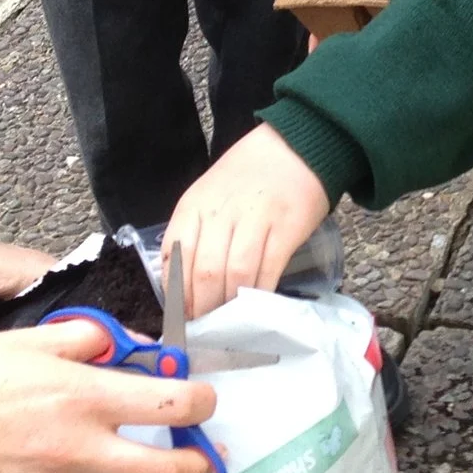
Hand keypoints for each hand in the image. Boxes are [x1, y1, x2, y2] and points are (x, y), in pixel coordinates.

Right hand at [0, 316, 224, 472]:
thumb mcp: (33, 339)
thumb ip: (87, 338)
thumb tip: (129, 343)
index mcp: (83, 394)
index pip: (167, 402)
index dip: (200, 401)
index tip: (206, 401)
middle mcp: (79, 448)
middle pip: (161, 471)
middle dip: (198, 471)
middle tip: (210, 467)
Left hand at [164, 123, 331, 317]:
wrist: (297, 143)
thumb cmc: (248, 174)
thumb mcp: (208, 194)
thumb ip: (194, 231)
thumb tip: (182, 284)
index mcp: (195, 205)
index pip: (175, 257)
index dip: (176, 294)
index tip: (180, 317)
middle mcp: (221, 212)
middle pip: (204, 272)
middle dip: (203, 309)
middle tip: (206, 329)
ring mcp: (255, 219)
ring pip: (234, 275)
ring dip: (230, 306)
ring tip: (229, 323)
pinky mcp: (286, 228)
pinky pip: (267, 270)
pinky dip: (259, 295)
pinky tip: (256, 307)